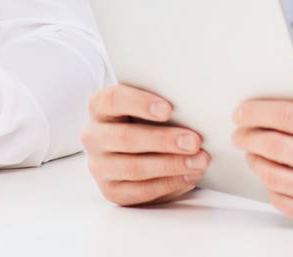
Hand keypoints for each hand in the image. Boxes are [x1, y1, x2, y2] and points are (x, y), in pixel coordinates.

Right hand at [81, 84, 209, 205]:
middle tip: (194, 141)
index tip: (168, 109)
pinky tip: (188, 177)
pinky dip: (168, 184)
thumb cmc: (146, 119)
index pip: (113, 100)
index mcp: (99, 106)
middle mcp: (93, 136)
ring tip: (199, 161)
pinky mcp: (111, 191)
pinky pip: (140, 191)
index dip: (140, 103)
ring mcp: (99, 166)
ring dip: (171, 165)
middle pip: (125, 138)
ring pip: (134, 168)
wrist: (137, 147)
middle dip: (163, 140)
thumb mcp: (147, 105)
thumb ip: (160, 104)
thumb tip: (193, 110)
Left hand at [232, 66, 292, 229]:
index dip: (257, 112)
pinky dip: (270, 185)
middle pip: (275, 147)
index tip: (242, 111)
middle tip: (239, 132)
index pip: (287, 117)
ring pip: (274, 176)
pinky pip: (283, 200)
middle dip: (248, 137)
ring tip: (253, 150)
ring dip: (255, 160)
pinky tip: (271, 172)